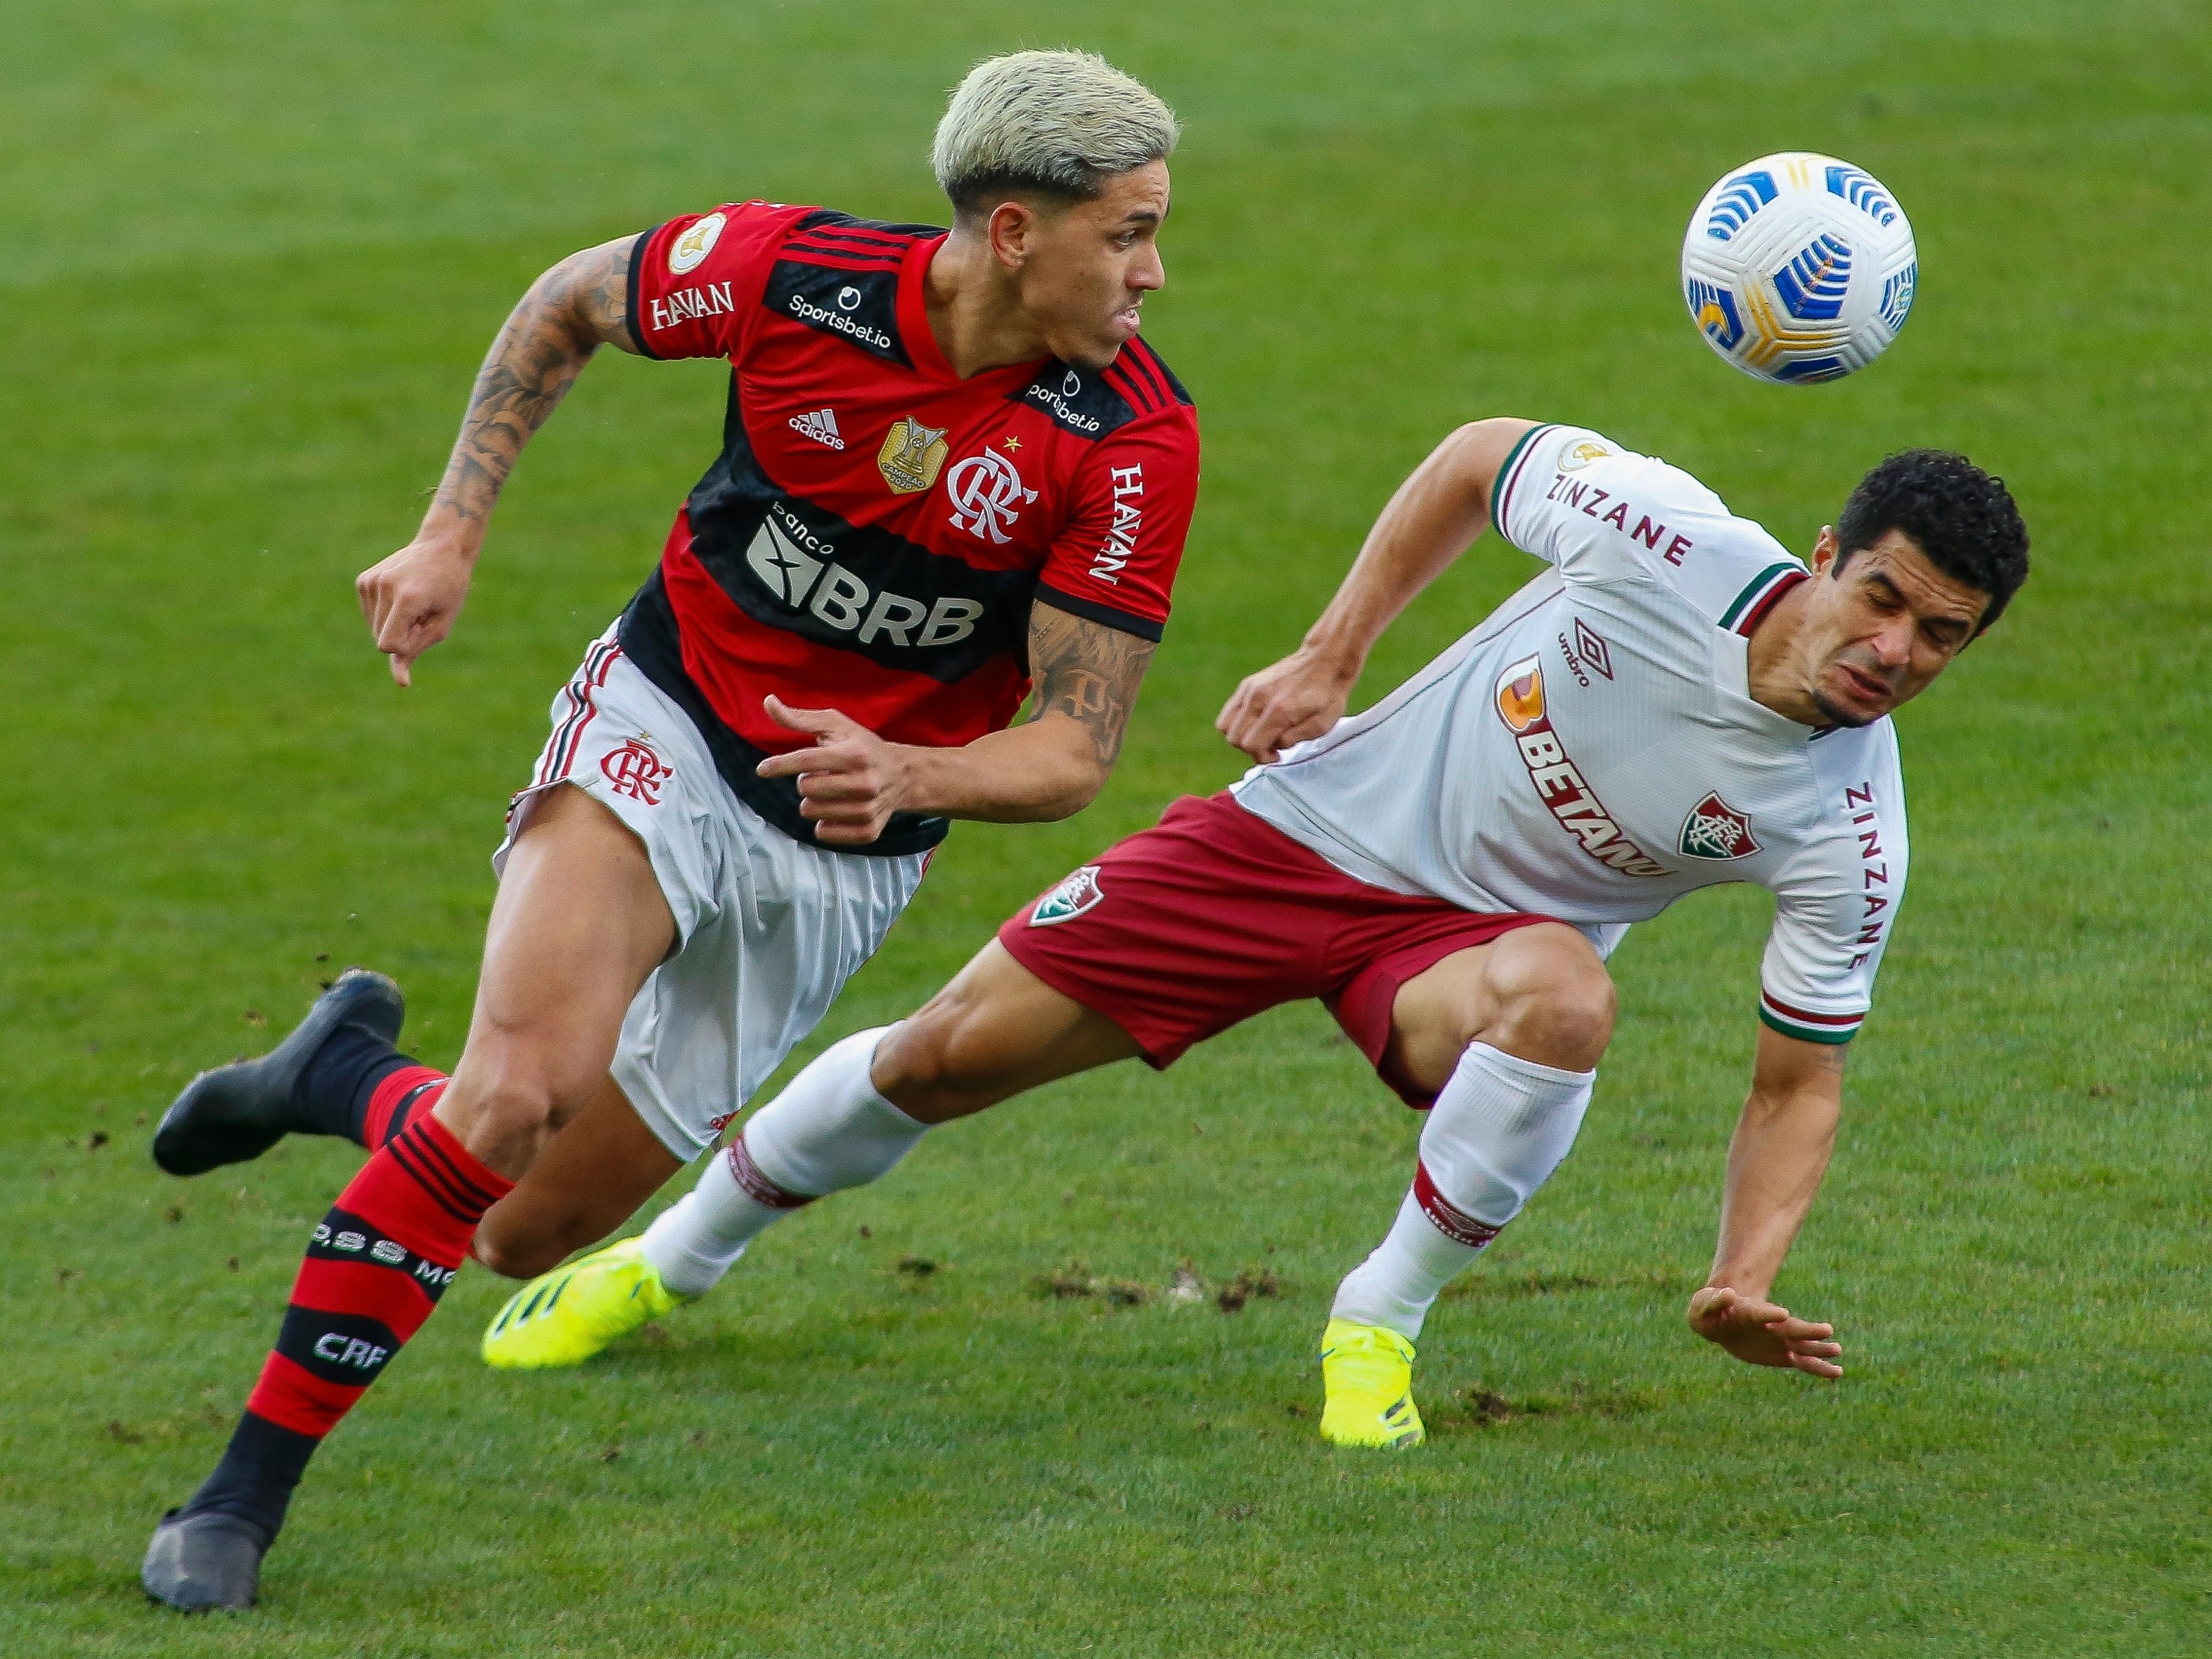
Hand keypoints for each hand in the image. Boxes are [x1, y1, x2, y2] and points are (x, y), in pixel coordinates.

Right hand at [356, 537, 474, 686]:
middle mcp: (383, 587)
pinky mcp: (364, 580)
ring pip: (374, 629)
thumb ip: (416, 651)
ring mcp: (369, 582)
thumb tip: (401, 682)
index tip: (422, 628)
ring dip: (394, 625)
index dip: (405, 647)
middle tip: (423, 613)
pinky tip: (402, 596)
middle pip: (381, 639)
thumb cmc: (449, 587)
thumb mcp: (441, 624)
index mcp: (406, 598)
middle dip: (402, 635)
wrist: (441, 546)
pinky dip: (386, 614)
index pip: (387, 646)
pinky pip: (371, 616)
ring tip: (414, 602)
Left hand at [754, 696, 913, 845]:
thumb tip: (768, 702)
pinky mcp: (868, 830)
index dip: (779, 765)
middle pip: (805, 789)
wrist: (903, 775)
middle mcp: (864, 783)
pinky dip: (824, 823)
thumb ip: (799, 717)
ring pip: (811, 812)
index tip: (763, 769)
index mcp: (855, 754)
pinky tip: (837, 810)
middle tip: (824, 774)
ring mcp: (868, 809)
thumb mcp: (836, 726)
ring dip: (814, 801)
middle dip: (806, 781)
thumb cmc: (862, 746)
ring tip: (832, 791)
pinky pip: (824, 833)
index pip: (806, 761)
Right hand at [1214, 644, 1360, 763]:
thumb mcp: (1320, 726)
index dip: (1262, 757)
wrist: (1324, 660)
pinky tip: (1257, 722)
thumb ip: (1292, 740)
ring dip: (1241, 736)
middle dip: (1250, 749)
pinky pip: (1229, 711)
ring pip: (1225, 726)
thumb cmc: (1327, 694)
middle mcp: (1259, 698)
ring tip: (1261, 734)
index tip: (1276, 755)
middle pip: (1234, 738)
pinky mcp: (1247, 684)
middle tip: (1270, 746)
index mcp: (1279, 710)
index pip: (1251, 745)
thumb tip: (1272, 745)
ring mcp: (1250, 689)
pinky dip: (1237, 722)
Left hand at [1687, 1285, 1842, 1378]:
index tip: (1783, 1314)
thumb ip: (1713, 1302)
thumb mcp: (1703, 1306)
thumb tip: (1726, 1294)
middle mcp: (1771, 1326)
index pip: (1761, 1312)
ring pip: (1803, 1345)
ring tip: (1837, 1350)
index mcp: (1751, 1312)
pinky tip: (1837, 1372)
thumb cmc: (1710, 1310)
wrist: (1721, 1321)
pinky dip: (1819, 1368)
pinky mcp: (1783, 1355)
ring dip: (1819, 1348)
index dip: (1769, 1313)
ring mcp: (1780, 1340)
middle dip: (1807, 1330)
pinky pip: (1804, 1363)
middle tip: (1827, 1330)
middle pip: (1791, 1328)